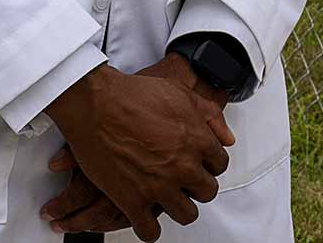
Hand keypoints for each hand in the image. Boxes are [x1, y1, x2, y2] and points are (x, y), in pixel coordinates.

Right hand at [39, 58, 235, 238]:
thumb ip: (210, 115)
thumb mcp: (181, 94)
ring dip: (179, 208)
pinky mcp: (133, 201)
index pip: (220, 165)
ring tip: (168, 200)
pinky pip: (151, 232)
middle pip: (207, 192)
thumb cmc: (134, 95)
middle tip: (183, 181)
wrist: (96, 104)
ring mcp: (159, 186)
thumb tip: (227, 138)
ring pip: (186, 215)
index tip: (198, 165)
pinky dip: (149, 229)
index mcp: (197, 141)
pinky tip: (145, 217)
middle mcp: (183, 166)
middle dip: (197, 186)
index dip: (208, 164)